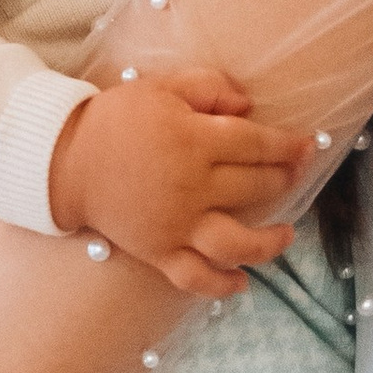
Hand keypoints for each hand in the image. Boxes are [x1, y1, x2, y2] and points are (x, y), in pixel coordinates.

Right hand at [49, 71, 303, 295]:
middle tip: (296, 173)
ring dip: (269, 243)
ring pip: (236, 243)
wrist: (64, 162)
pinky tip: (242, 282)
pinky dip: (221, 285)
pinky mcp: (158, 251)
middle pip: (255, 187)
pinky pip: (196, 277)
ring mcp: (176, 224)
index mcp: (193, 141)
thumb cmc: (115, 120)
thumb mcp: (162, 87)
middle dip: (285, 178)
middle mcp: (191, 186)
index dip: (289, 146)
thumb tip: (248, 105)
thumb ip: (209, 88)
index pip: (258, 145)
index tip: (309, 145)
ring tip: (286, 235)